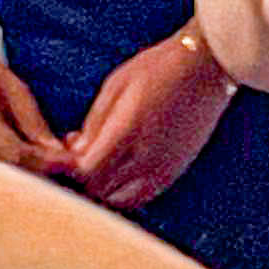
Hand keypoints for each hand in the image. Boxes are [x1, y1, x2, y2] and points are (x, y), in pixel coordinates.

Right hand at [0, 36, 70, 172]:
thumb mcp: (7, 83)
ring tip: (50, 168)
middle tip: (68, 170)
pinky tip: (28, 167)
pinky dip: (10, 176)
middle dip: (42, 177)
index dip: (48, 162)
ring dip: (27, 179)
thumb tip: (55, 151)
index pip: (18, 155)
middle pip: (10, 178)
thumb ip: (31, 120)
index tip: (71, 162)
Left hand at [68, 31, 233, 211]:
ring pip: (119, 200)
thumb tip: (75, 152)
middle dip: (82, 178)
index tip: (61, 156)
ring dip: (102, 188)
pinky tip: (118, 170)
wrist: (207, 68)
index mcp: (128, 132)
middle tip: (75, 159)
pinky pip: (140, 197)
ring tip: (97, 165)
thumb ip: (94, 123)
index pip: (87, 171)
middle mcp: (146, 158)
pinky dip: (123, 191)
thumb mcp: (116, 86)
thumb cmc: (159, 68)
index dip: (69, 169)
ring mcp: (162, 170)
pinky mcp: (173, 174)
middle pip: (99, 190)